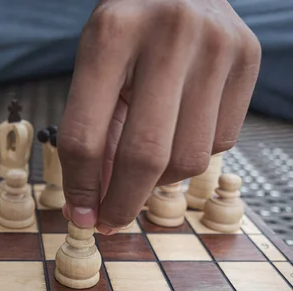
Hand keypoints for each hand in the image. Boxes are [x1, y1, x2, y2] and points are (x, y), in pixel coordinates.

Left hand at [58, 0, 260, 233]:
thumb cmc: (127, 32)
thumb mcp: (94, 67)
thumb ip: (93, 132)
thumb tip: (91, 205)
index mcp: (110, 34)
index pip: (85, 134)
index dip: (80, 187)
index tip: (80, 215)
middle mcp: (168, 34)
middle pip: (144, 155)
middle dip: (122, 203)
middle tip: (110, 220)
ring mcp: (217, 45)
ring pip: (188, 158)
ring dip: (158, 180)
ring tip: (142, 166)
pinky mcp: (249, 58)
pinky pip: (220, 143)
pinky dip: (192, 154)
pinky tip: (178, 132)